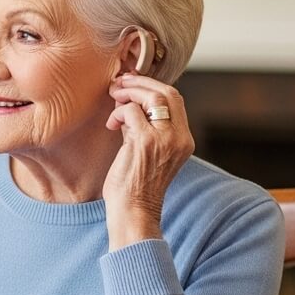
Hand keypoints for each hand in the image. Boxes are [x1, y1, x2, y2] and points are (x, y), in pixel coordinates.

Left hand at [103, 74, 193, 249]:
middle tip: (120, 83)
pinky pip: (132, 112)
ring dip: (129, 92)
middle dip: (141, 83)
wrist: (134, 212)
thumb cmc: (135, 186)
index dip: (152, 86)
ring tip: (114, 96)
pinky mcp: (146, 142)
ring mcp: (165, 139)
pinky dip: (118, 112)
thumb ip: (142, 125)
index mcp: (184, 140)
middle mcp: (179, 138)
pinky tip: (111, 125)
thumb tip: (128, 100)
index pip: (175, 100)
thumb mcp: (145, 150)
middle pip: (168, 92)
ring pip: (152, 97)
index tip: (132, 84)